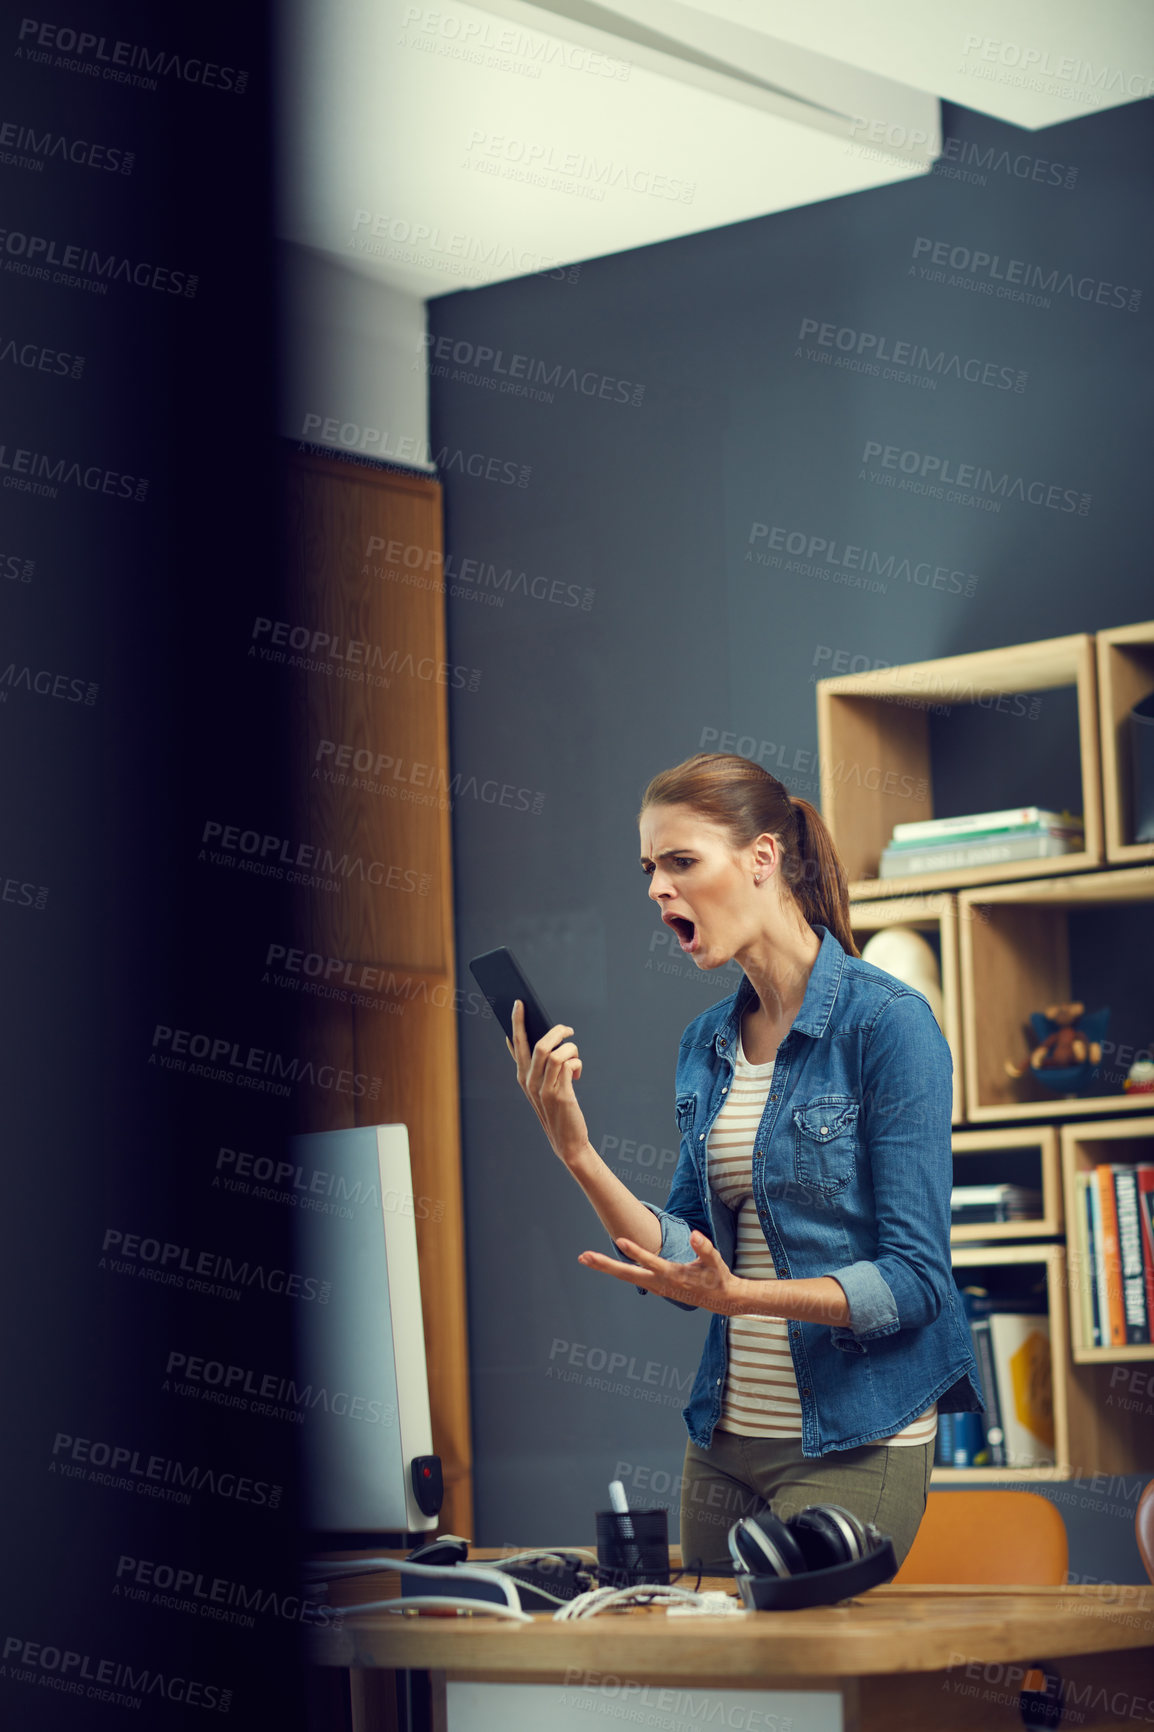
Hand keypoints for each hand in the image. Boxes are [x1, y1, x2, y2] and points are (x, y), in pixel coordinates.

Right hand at [506, 999, 590, 1164]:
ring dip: (570, 1049)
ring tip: (575, 1056)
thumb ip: (541, 1066)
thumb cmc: (558, 1110)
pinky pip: (568, 1064)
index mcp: (523, 1077)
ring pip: (554, 1052)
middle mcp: (529, 1081)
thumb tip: (547, 1039)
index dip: (516, 1023)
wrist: (568, 1142)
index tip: (519, 1004)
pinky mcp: (559, 1094)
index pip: (516, 1044)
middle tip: (567, 1029)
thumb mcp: (543, 1088)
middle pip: (537, 1043)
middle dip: (553, 1029)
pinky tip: (578, 1074)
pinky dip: (576, 1063)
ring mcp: (543, 1088)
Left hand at [577, 1231, 747, 1315]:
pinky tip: (603, 1264)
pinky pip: (632, 1276)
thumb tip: (695, 1235)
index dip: (636, 1252)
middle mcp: (660, 1283)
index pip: (651, 1262)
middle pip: (627, 1274)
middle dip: (605, 1265)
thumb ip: (704, 1248)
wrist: (720, 1300)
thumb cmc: (717, 1278)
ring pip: (626, 1276)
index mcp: (673, 1275)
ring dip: (605, 1267)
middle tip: (584, 1257)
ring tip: (584, 1257)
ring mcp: (656, 1286)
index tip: (621, 1240)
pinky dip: (616, 1270)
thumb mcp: (715, 1262)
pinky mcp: (655, 1285)